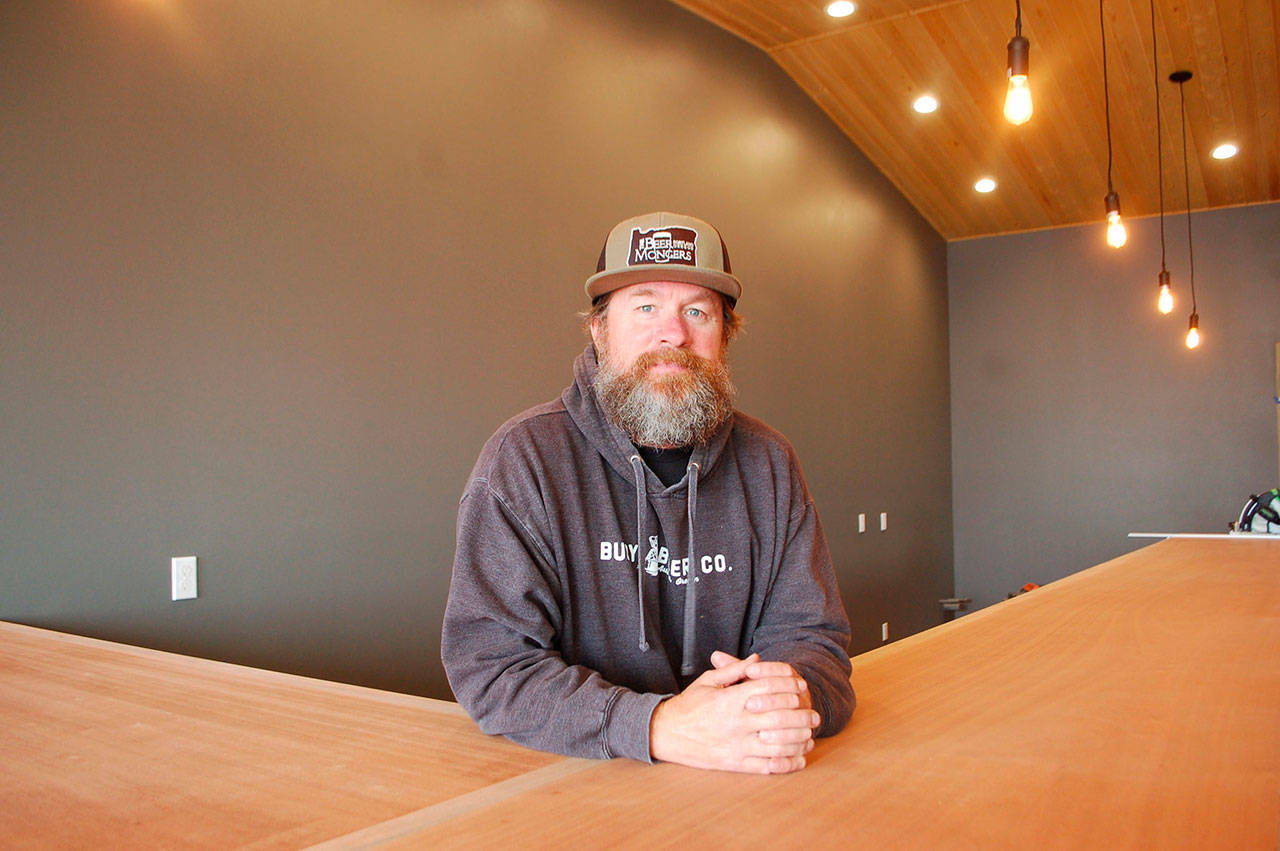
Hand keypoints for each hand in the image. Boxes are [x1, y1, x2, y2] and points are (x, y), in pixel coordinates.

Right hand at [649, 651, 819, 773]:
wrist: (665, 733)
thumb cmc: (688, 705)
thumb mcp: (708, 681)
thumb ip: (734, 670)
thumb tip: (757, 659)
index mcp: (729, 700)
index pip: (767, 689)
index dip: (788, 686)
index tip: (802, 687)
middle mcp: (735, 723)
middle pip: (778, 717)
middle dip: (801, 716)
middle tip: (815, 716)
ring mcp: (736, 745)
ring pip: (776, 744)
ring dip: (798, 741)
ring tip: (810, 737)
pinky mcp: (734, 764)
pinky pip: (765, 766)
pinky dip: (786, 764)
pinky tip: (798, 759)